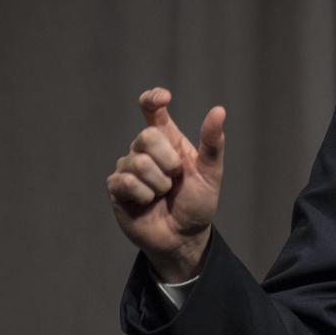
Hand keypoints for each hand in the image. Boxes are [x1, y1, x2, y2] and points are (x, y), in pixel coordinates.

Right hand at [106, 88, 225, 282]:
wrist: (184, 236)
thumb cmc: (198, 202)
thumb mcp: (211, 172)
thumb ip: (212, 142)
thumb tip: (218, 110)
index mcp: (168, 140)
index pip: (152, 110)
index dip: (153, 99)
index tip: (163, 98)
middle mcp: (145, 150)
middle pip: (146, 137)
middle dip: (168, 160)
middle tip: (176, 178)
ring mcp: (128, 168)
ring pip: (138, 162)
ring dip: (159, 183)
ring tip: (164, 194)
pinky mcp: (117, 188)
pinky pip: (126, 182)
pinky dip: (145, 195)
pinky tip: (148, 202)